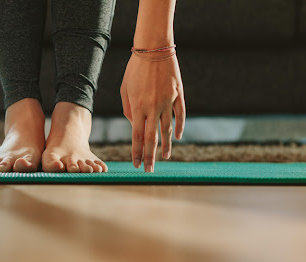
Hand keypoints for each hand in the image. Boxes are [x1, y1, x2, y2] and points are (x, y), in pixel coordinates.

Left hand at [120, 53, 185, 171]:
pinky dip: (180, 126)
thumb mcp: (125, 90)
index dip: (137, 152)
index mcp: (138, 108)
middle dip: (150, 156)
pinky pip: (180, 114)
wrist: (154, 48)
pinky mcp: (178, 95)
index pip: (137, 136)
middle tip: (149, 170)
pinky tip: (178, 137)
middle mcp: (153, 108)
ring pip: (168, 129)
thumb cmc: (135, 69)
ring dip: (166, 145)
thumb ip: (129, 110)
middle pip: (152, 138)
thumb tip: (134, 125)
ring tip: (165, 157)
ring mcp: (167, 102)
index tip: (136, 165)